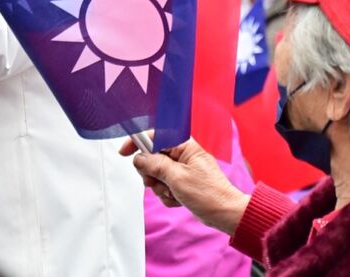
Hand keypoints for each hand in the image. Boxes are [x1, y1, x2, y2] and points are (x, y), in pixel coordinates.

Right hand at [119, 137, 249, 234]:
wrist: (224, 213)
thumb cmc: (208, 193)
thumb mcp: (177, 177)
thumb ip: (155, 165)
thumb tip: (138, 158)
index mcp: (183, 145)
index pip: (154, 135)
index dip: (137, 142)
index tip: (124, 152)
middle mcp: (181, 155)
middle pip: (151, 157)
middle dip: (151, 174)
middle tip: (159, 182)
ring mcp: (181, 169)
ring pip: (155, 174)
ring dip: (161, 187)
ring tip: (174, 193)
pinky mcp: (181, 182)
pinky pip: (163, 186)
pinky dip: (167, 195)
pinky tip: (179, 199)